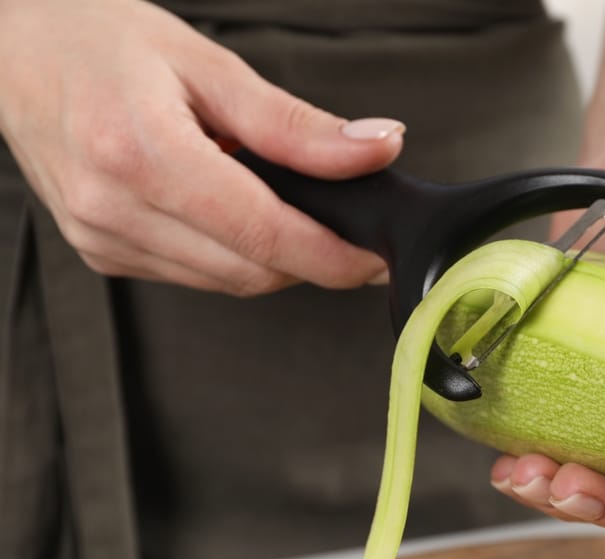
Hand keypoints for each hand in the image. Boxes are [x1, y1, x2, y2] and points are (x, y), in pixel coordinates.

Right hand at [0, 0, 403, 294]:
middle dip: (313, 260)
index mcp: (141, 155)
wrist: (13, 46)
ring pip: (226, 282)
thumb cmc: (101, 40)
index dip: (334, 256)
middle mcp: (113, 210)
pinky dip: (232, 254)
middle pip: (251, 272)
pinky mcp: (101, 252)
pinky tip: (233, 211)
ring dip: (274, 258)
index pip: (265, 237)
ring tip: (287, 205)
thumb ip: (296, 125)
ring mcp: (101, 239)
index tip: (378, 256)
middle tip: (349, 228)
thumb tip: (378, 150)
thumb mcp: (209, 65)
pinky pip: (194, 274)